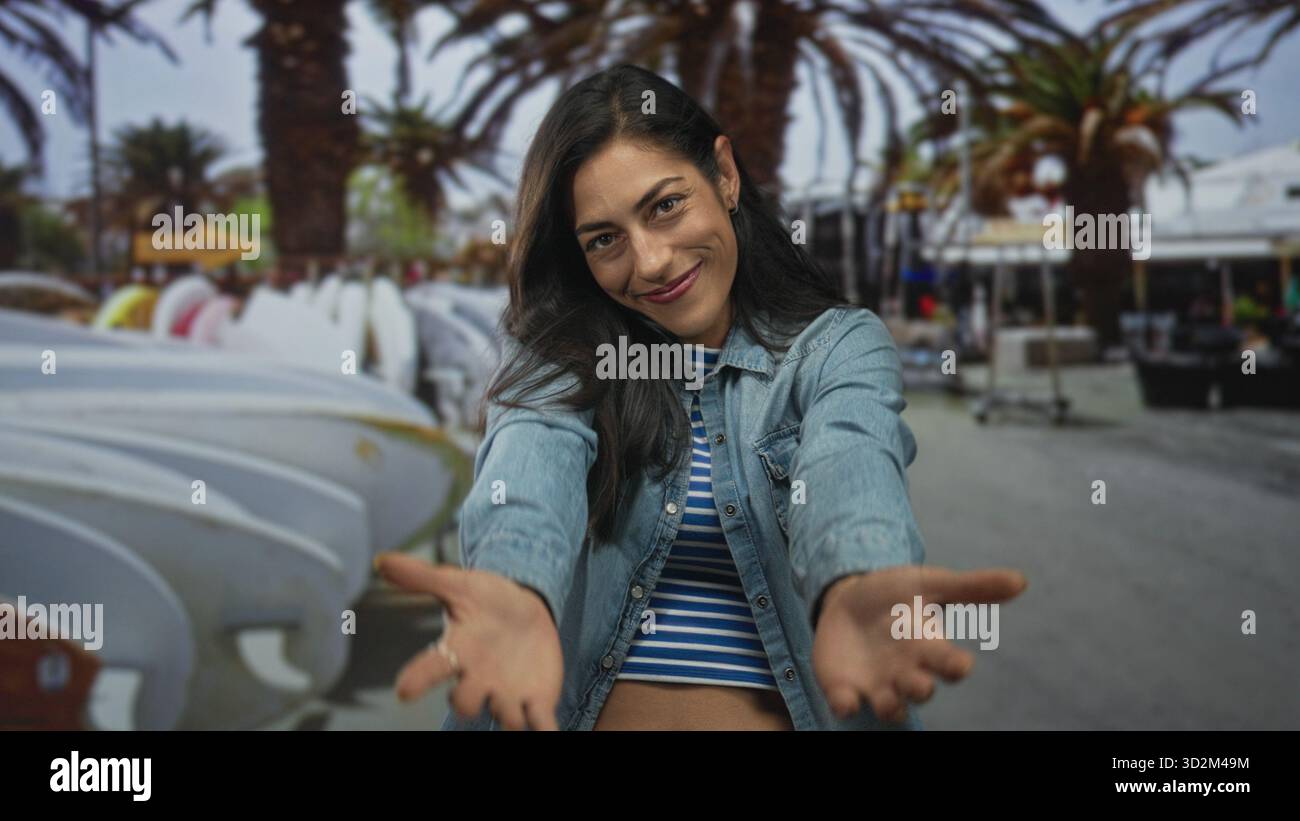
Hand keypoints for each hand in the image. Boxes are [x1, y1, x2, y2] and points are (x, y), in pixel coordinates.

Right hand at [374, 553, 563, 729]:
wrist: (526, 609)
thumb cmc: (485, 600)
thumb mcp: (458, 583)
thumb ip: (421, 576)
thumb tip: (382, 559)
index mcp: (458, 652)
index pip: (431, 668)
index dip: (417, 680)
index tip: (404, 691)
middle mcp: (479, 680)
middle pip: (465, 703)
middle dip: (466, 701)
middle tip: (472, 692)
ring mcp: (508, 693)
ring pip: (505, 717)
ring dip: (509, 716)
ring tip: (517, 711)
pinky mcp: (538, 699)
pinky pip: (541, 723)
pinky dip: (546, 731)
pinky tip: (551, 734)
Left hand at [812, 565, 1027, 722]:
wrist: (847, 599)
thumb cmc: (895, 596)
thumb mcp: (928, 583)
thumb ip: (970, 587)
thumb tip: (1020, 580)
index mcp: (930, 649)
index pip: (950, 664)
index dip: (955, 666)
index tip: (961, 663)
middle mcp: (907, 672)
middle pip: (920, 691)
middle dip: (921, 689)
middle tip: (920, 682)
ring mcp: (876, 683)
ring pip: (890, 708)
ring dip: (890, 707)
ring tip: (887, 699)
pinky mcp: (844, 686)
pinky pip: (846, 704)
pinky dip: (846, 704)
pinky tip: (845, 700)